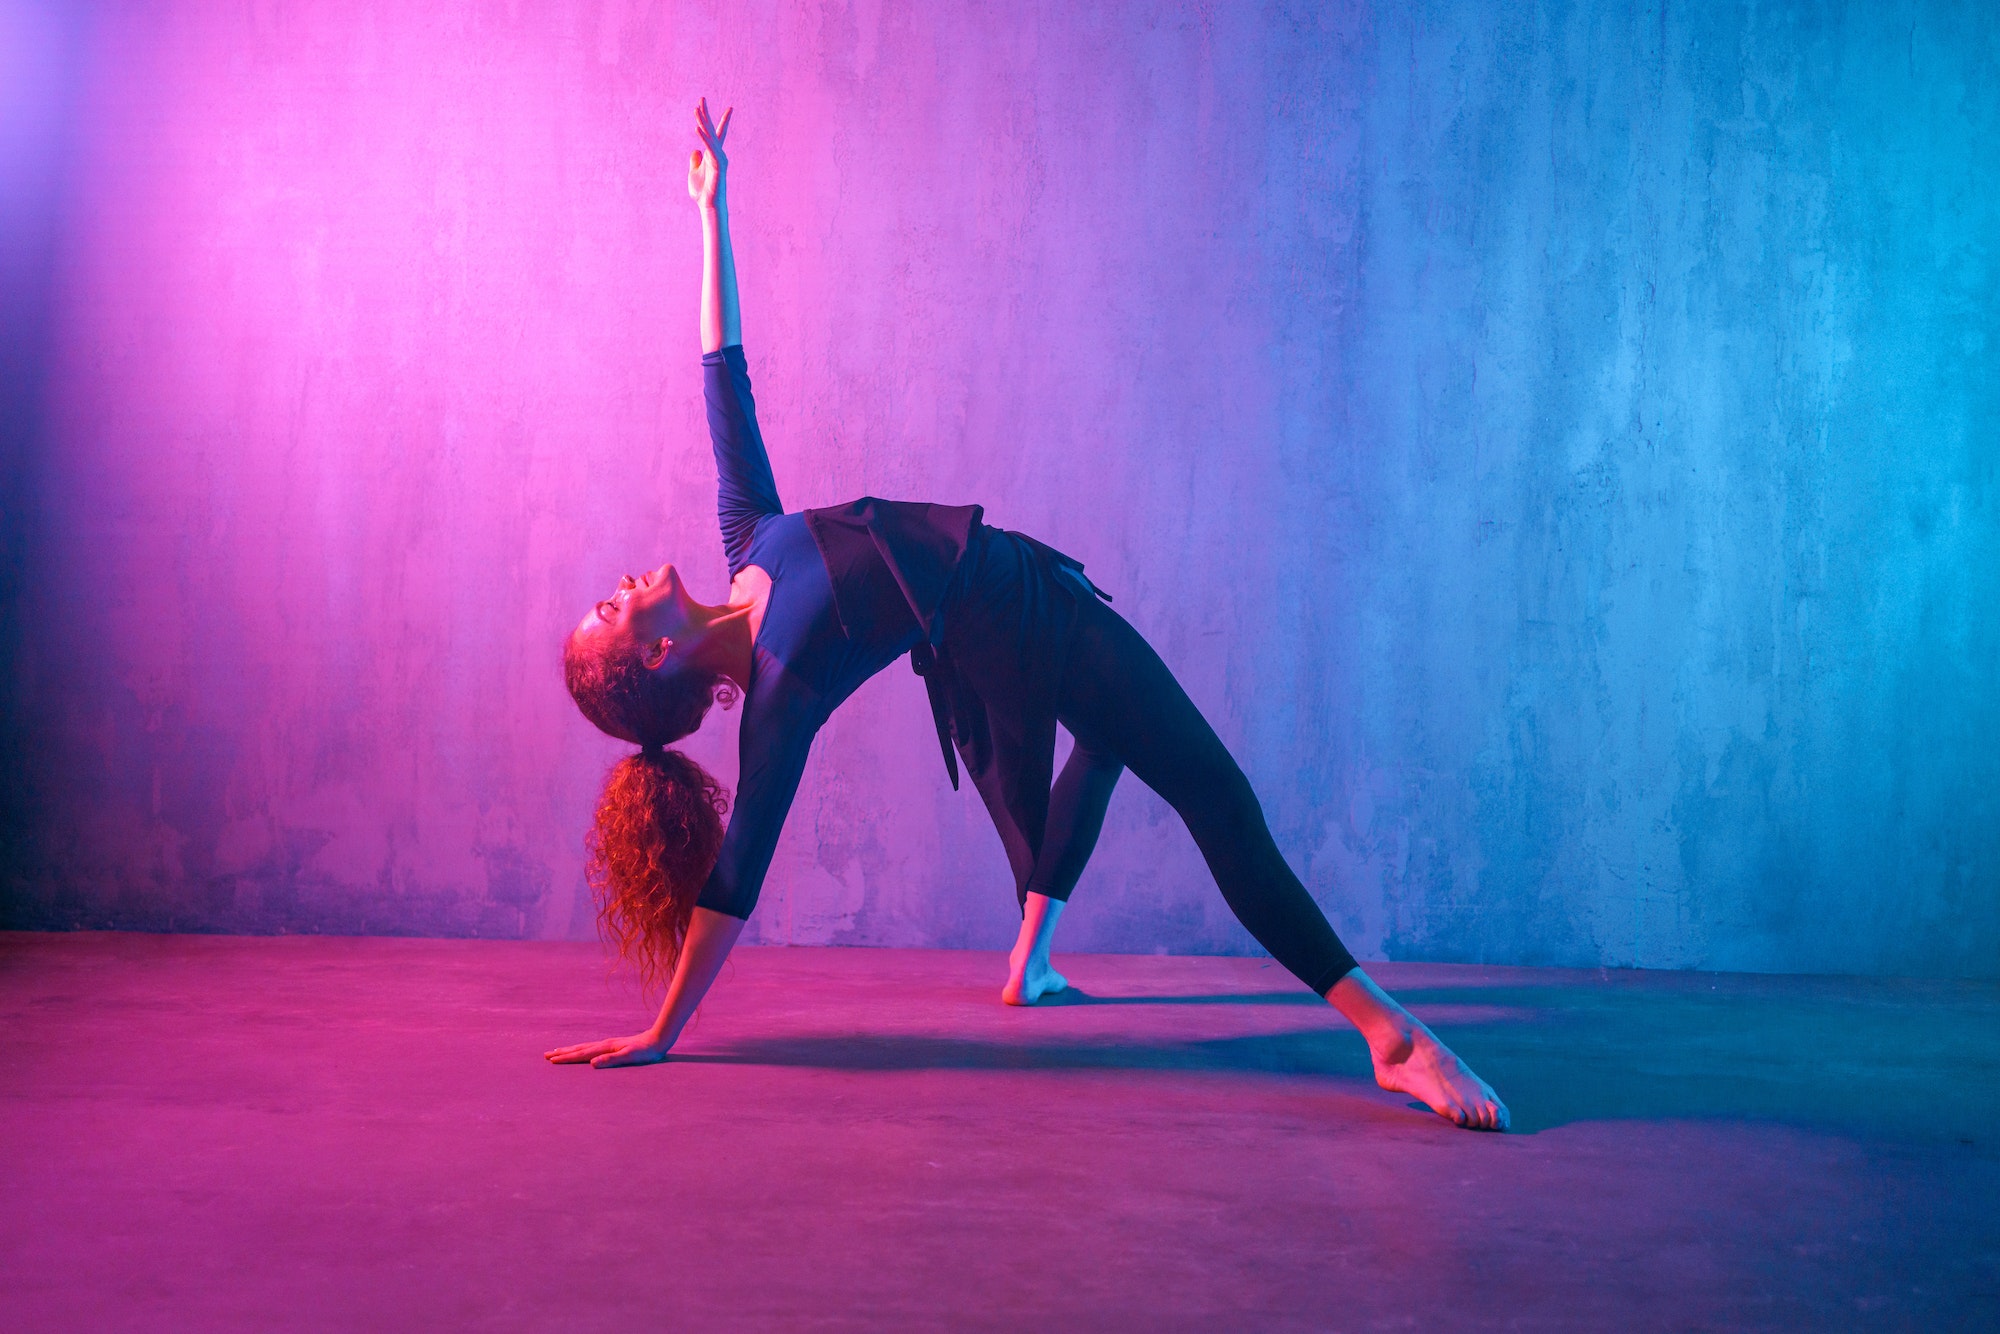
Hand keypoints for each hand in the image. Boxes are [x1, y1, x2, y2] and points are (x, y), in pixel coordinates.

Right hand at [544, 1030, 671, 1068]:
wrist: (658, 1040)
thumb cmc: (645, 1052)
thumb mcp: (629, 1057)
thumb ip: (611, 1060)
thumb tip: (591, 1063)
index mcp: (605, 1048)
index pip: (581, 1054)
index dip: (566, 1058)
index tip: (551, 1060)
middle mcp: (604, 1044)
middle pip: (579, 1048)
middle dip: (562, 1052)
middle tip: (546, 1055)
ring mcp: (608, 1044)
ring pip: (584, 1047)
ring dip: (569, 1050)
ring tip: (557, 1051)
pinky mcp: (613, 1046)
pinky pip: (591, 1048)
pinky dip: (581, 1049)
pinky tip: (582, 1051)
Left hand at [686, 96, 731, 206]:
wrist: (708, 205)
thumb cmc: (702, 191)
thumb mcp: (694, 172)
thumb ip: (695, 160)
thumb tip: (695, 150)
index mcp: (711, 154)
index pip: (713, 133)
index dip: (709, 118)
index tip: (705, 105)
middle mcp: (717, 153)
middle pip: (711, 129)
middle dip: (706, 113)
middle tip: (701, 98)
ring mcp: (718, 158)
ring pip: (710, 136)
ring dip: (703, 122)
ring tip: (696, 109)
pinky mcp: (717, 165)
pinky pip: (710, 148)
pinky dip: (704, 138)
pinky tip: (697, 128)